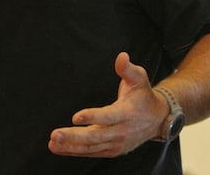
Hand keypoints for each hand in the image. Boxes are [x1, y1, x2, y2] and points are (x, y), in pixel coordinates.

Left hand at [48, 52, 166, 157]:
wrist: (156, 120)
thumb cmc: (143, 96)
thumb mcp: (140, 79)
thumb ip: (128, 69)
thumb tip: (122, 56)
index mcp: (127, 113)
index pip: (108, 116)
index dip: (92, 117)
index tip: (75, 117)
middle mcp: (121, 131)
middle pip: (95, 136)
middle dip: (74, 136)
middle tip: (56, 134)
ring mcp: (116, 143)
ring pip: (91, 147)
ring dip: (70, 145)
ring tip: (53, 142)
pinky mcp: (111, 150)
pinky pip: (90, 152)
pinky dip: (74, 151)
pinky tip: (58, 148)